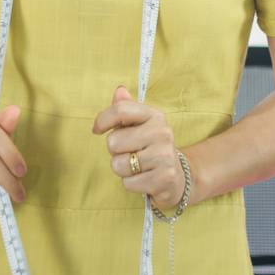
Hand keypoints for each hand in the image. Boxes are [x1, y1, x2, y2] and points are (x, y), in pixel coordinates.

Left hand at [93, 85, 183, 208]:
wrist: (177, 175)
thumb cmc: (151, 147)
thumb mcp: (140, 125)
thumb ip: (127, 108)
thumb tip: (119, 90)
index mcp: (155, 116)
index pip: (121, 110)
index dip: (103, 120)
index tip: (97, 130)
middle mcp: (162, 133)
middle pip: (114, 141)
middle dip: (115, 151)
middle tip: (130, 152)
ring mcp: (164, 156)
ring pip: (119, 164)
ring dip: (122, 169)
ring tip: (137, 166)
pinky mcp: (164, 178)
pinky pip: (128, 183)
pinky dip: (131, 183)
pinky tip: (144, 178)